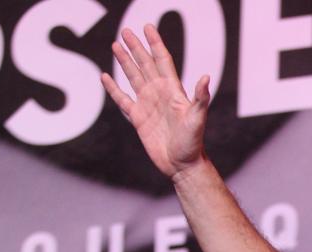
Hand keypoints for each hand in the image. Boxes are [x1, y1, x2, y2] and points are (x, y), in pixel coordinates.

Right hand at [101, 24, 210, 179]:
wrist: (182, 165)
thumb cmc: (193, 143)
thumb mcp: (198, 119)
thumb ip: (200, 98)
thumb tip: (206, 78)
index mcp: (173, 91)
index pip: (162, 61)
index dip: (155, 44)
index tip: (147, 27)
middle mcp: (159, 94)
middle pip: (145, 64)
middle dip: (136, 47)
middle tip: (125, 31)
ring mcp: (147, 105)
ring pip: (133, 77)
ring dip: (124, 61)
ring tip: (115, 45)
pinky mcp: (138, 118)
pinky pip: (122, 99)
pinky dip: (113, 88)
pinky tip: (105, 77)